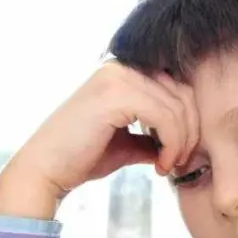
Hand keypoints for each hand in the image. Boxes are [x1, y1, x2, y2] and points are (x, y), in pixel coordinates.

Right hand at [0, 61, 198, 219]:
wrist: (46, 170)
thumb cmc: (85, 157)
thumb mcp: (129, 143)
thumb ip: (156, 135)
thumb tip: (189, 142)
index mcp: (124, 72)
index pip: (178, 88)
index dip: (190, 123)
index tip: (179, 154)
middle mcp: (122, 67)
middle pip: (184, 94)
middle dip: (191, 133)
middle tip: (179, 163)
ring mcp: (118, 77)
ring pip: (177, 108)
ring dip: (181, 143)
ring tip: (167, 166)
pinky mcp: (116, 94)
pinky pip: (165, 117)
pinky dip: (171, 145)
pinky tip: (159, 165)